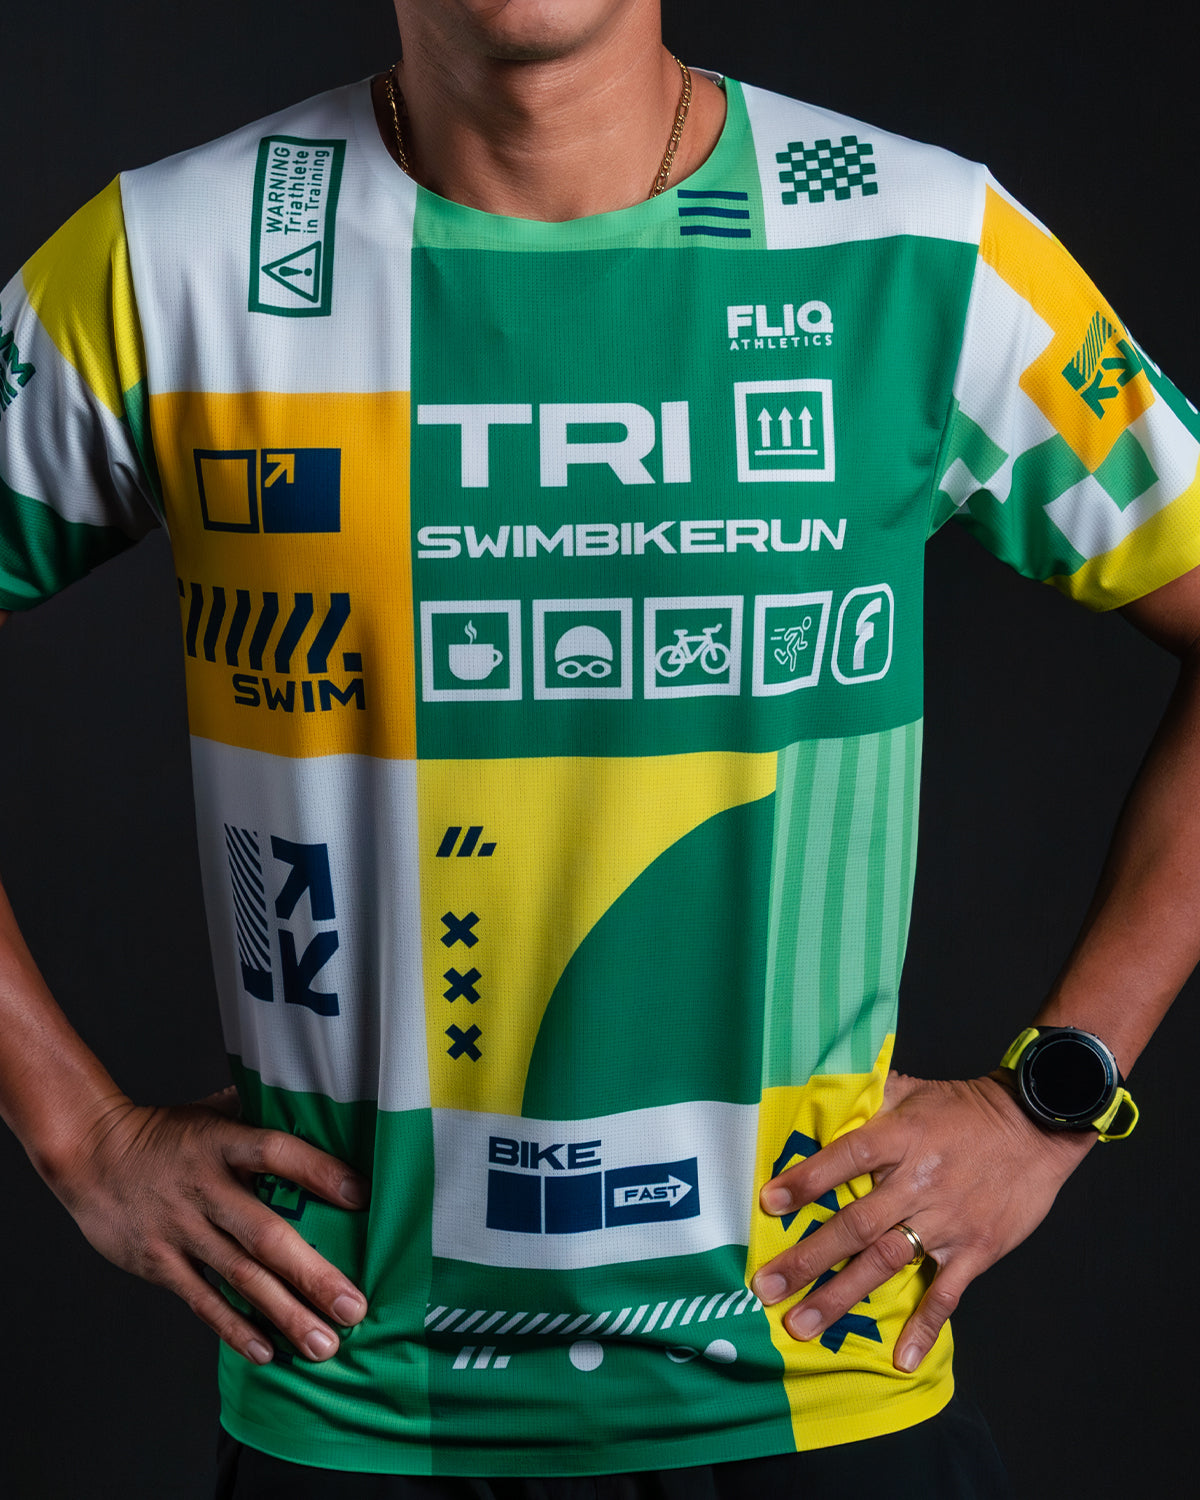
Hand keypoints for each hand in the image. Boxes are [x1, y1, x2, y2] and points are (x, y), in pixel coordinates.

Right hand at [42, 1085, 369, 1365]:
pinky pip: (202, 1300)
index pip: (277, 1153)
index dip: (319, 1172)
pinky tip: (267, 1351)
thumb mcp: (213, 1110)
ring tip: (325, 1344)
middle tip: (354, 1307)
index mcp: (223, 1144)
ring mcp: (181, 1230)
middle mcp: (205, 1189)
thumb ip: (261, 1110)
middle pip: (265, 1234)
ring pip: (240, 1277)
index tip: (361, 1196)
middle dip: (313, 1274)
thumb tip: (321, 1100)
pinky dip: (234, 1328)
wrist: (91, 1155)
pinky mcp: (159, 1262)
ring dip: (285, 1314)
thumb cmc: (166, 1132)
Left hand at [750, 1071, 1094, 1371]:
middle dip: (808, 1258)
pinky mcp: (977, 1249)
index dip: (808, 1179)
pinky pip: (946, 1292)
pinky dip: (924, 1326)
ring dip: (841, 1295)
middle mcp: (919, 1181)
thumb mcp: (915, 1090)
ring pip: (886, 1262)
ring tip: (802, 1323)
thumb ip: (870, 1096)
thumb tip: (823, 1092)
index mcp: (901, 1137)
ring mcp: (947, 1220)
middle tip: (767, 1287)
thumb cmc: (968, 1108)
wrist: (1037, 1126)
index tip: (769, 1203)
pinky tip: (901, 1357)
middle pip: (856, 1224)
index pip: (847, 1158)